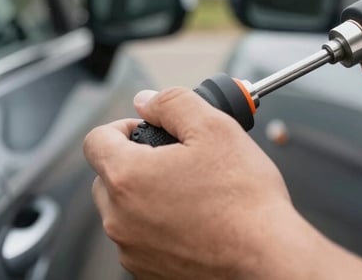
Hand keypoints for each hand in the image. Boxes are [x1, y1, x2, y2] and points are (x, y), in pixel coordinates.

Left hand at [83, 88, 313, 278]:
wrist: (266, 255)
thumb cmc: (244, 198)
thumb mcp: (214, 127)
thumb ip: (173, 103)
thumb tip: (148, 100)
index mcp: (127, 177)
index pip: (95, 140)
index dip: (121, 127)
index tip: (148, 130)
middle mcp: (119, 218)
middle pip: (106, 176)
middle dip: (135, 161)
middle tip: (175, 159)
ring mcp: (132, 249)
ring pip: (123, 209)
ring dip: (145, 194)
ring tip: (190, 190)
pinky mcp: (148, 271)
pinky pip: (140, 238)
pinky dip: (157, 225)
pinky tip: (194, 217)